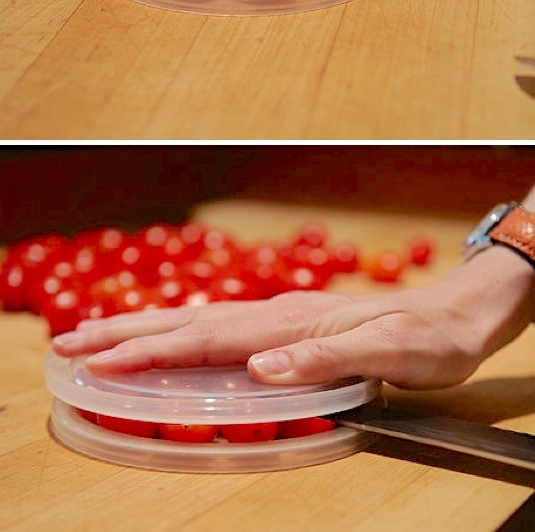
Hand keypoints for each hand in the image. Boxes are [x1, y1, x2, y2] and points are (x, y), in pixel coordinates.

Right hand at [51, 272, 496, 389]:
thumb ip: (324, 358)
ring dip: (145, 330)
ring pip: (199, 320)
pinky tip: (170, 339)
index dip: (151, 349)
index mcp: (293, 321)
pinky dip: (181, 334)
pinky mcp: (289, 325)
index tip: (103, 359)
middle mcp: (278, 313)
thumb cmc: (427, 336)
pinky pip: (220, 330)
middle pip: (189, 320)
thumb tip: (259, 366)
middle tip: (72, 343)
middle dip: (127, 332)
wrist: (457, 313)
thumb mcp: (388, 353)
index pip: (207, 337)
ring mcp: (281, 316)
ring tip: (102, 338)